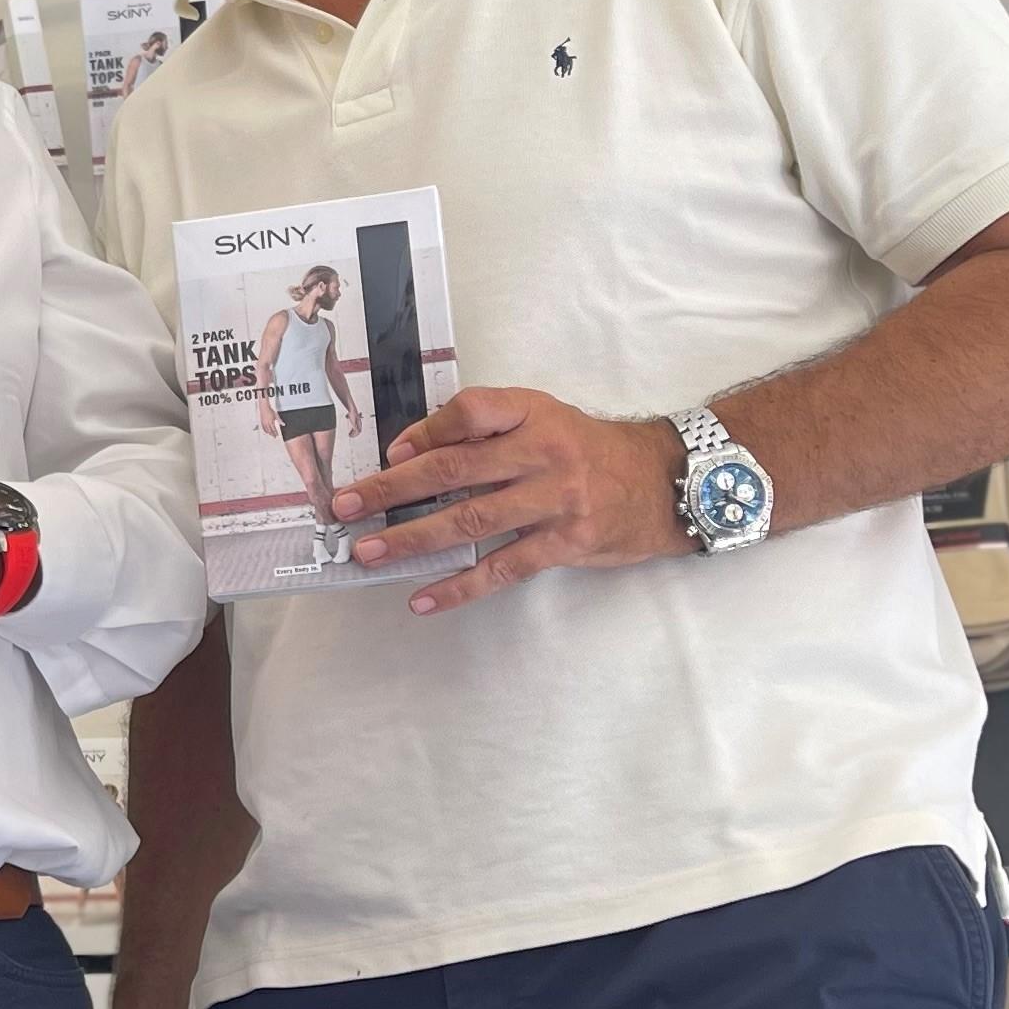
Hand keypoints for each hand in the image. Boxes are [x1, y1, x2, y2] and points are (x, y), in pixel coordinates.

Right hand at [254, 400, 279, 438]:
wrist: (264, 408)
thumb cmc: (270, 410)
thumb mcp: (276, 415)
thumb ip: (280, 421)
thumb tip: (283, 424)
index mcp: (271, 422)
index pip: (274, 429)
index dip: (276, 433)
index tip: (277, 435)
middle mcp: (267, 423)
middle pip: (270, 430)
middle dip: (272, 434)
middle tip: (274, 437)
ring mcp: (264, 423)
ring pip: (266, 430)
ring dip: (269, 433)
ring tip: (271, 435)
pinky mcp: (262, 422)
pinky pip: (263, 428)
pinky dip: (265, 430)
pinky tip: (266, 432)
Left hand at [343, 388, 688, 613]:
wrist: (662, 483)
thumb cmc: (588, 450)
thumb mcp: (544, 418)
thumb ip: (488, 428)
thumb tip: (412, 452)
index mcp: (533, 414)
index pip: (471, 411)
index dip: (426, 431)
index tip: (391, 454)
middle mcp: (543, 452)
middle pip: (455, 468)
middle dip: (392, 489)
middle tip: (345, 506)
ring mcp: (555, 500)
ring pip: (471, 519)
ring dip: (412, 538)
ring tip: (369, 551)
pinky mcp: (565, 543)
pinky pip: (502, 567)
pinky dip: (459, 586)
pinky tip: (423, 597)